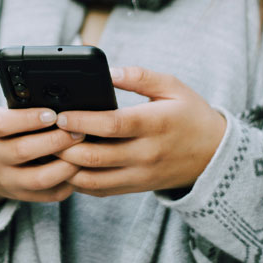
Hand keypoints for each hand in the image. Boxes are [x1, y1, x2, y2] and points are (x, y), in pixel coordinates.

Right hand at [0, 107, 84, 204]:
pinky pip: (49, 194)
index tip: (53, 114)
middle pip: (23, 150)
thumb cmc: (8, 132)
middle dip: (56, 140)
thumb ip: (28, 111)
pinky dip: (69, 182)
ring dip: (66, 165)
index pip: (2, 124)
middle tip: (78, 132)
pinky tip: (80, 170)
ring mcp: (5, 180)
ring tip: (84, 152)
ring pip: (39, 178)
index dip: (29, 119)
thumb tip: (64, 107)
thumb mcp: (7, 115)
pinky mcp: (22, 196)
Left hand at [55, 66, 227, 196]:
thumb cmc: (191, 115)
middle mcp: (146, 154)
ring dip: (67, 166)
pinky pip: (99, 190)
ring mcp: (140, 174)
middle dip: (65, 145)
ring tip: (52, 148)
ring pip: (92, 179)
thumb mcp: (173, 87)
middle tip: (48, 131)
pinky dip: (78, 181)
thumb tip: (109, 72)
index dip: (82, 120)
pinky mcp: (135, 187)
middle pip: (95, 156)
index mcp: (155, 124)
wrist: (214, 154)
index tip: (61, 113)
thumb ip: (140, 77)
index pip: (112, 125)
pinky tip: (68, 164)